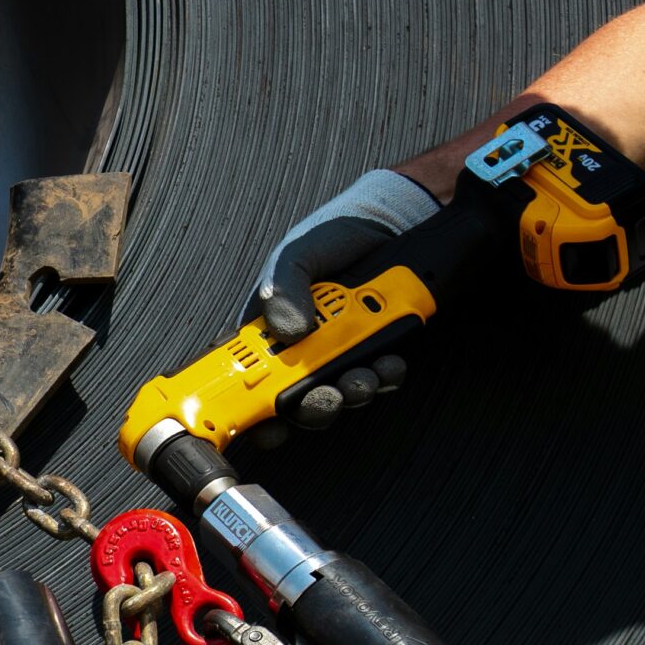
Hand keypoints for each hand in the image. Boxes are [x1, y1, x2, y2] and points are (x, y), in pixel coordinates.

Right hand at [240, 169, 439, 442]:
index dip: (252, 410)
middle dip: (315, 406)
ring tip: (367, 375)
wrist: (395, 220)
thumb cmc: (334, 233)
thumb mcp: (298, 254)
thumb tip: (287, 331)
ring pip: (339, 392)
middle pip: (297, 399)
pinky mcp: (374, 348)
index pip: (249, 379)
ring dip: (353, 392)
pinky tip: (391, 362)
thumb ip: (284, 287)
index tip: (266, 425)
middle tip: (329, 397)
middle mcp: (301, 348)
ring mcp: (339, 351)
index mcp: (269, 329)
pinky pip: (378, 376)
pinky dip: (385, 376)